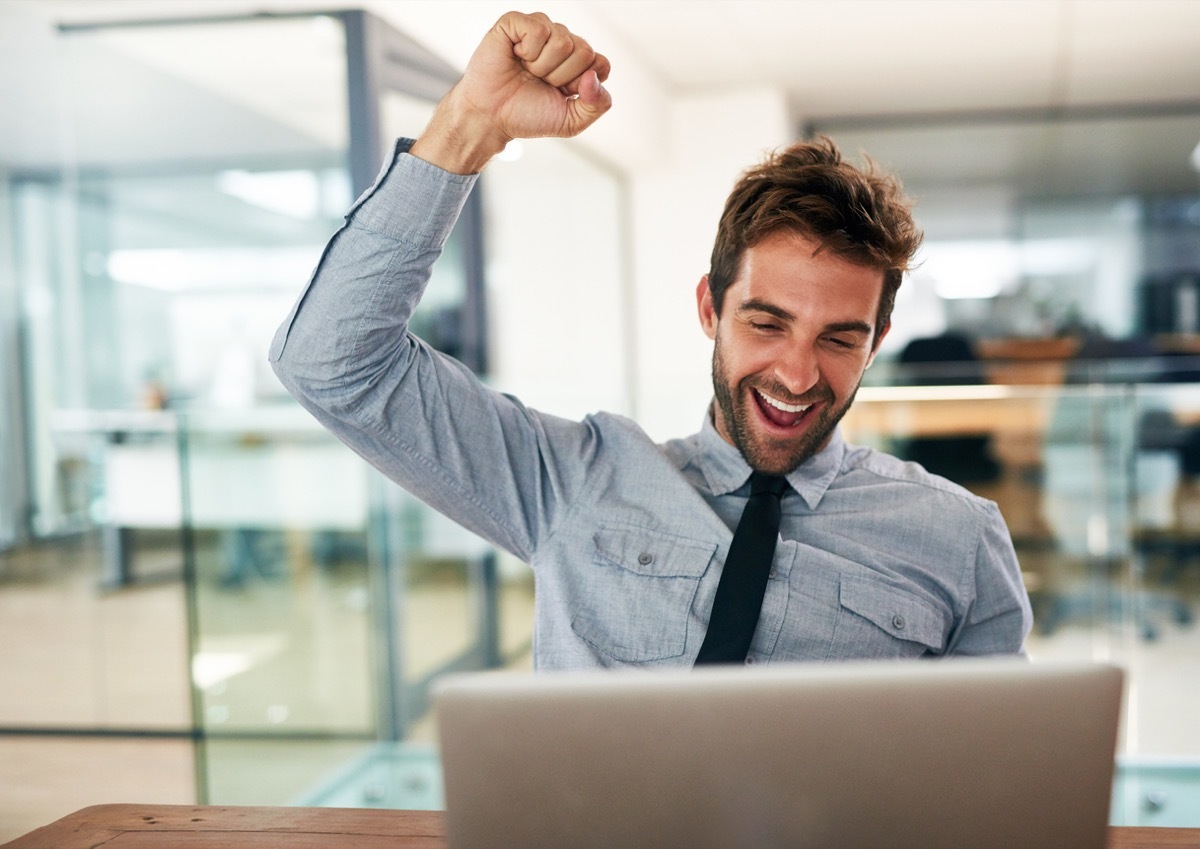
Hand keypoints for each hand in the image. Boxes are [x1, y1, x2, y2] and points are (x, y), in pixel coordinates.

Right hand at [411, 12, 611, 173]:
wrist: (491, 117)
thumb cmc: (527, 115)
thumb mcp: (571, 121)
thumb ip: (597, 105)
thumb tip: (593, 77)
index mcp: (578, 62)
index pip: (601, 63)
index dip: (580, 85)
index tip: (560, 94)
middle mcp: (563, 41)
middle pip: (584, 51)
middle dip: (560, 77)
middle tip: (539, 83)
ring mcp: (541, 29)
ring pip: (563, 41)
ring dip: (542, 67)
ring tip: (526, 71)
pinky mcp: (517, 22)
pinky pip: (539, 29)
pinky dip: (527, 51)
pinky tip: (516, 57)